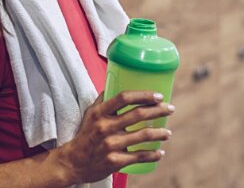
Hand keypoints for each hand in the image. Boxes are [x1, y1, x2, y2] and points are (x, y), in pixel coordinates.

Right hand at [57, 91, 174, 183]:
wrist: (73, 162)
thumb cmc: (85, 134)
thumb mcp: (90, 114)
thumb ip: (104, 100)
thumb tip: (116, 82)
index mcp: (100, 113)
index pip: (124, 97)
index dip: (144, 95)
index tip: (158, 96)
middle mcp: (105, 127)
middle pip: (137, 115)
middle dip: (158, 111)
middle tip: (170, 109)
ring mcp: (110, 145)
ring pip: (142, 135)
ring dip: (160, 133)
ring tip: (167, 132)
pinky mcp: (115, 161)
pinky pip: (139, 156)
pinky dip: (153, 154)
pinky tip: (160, 152)